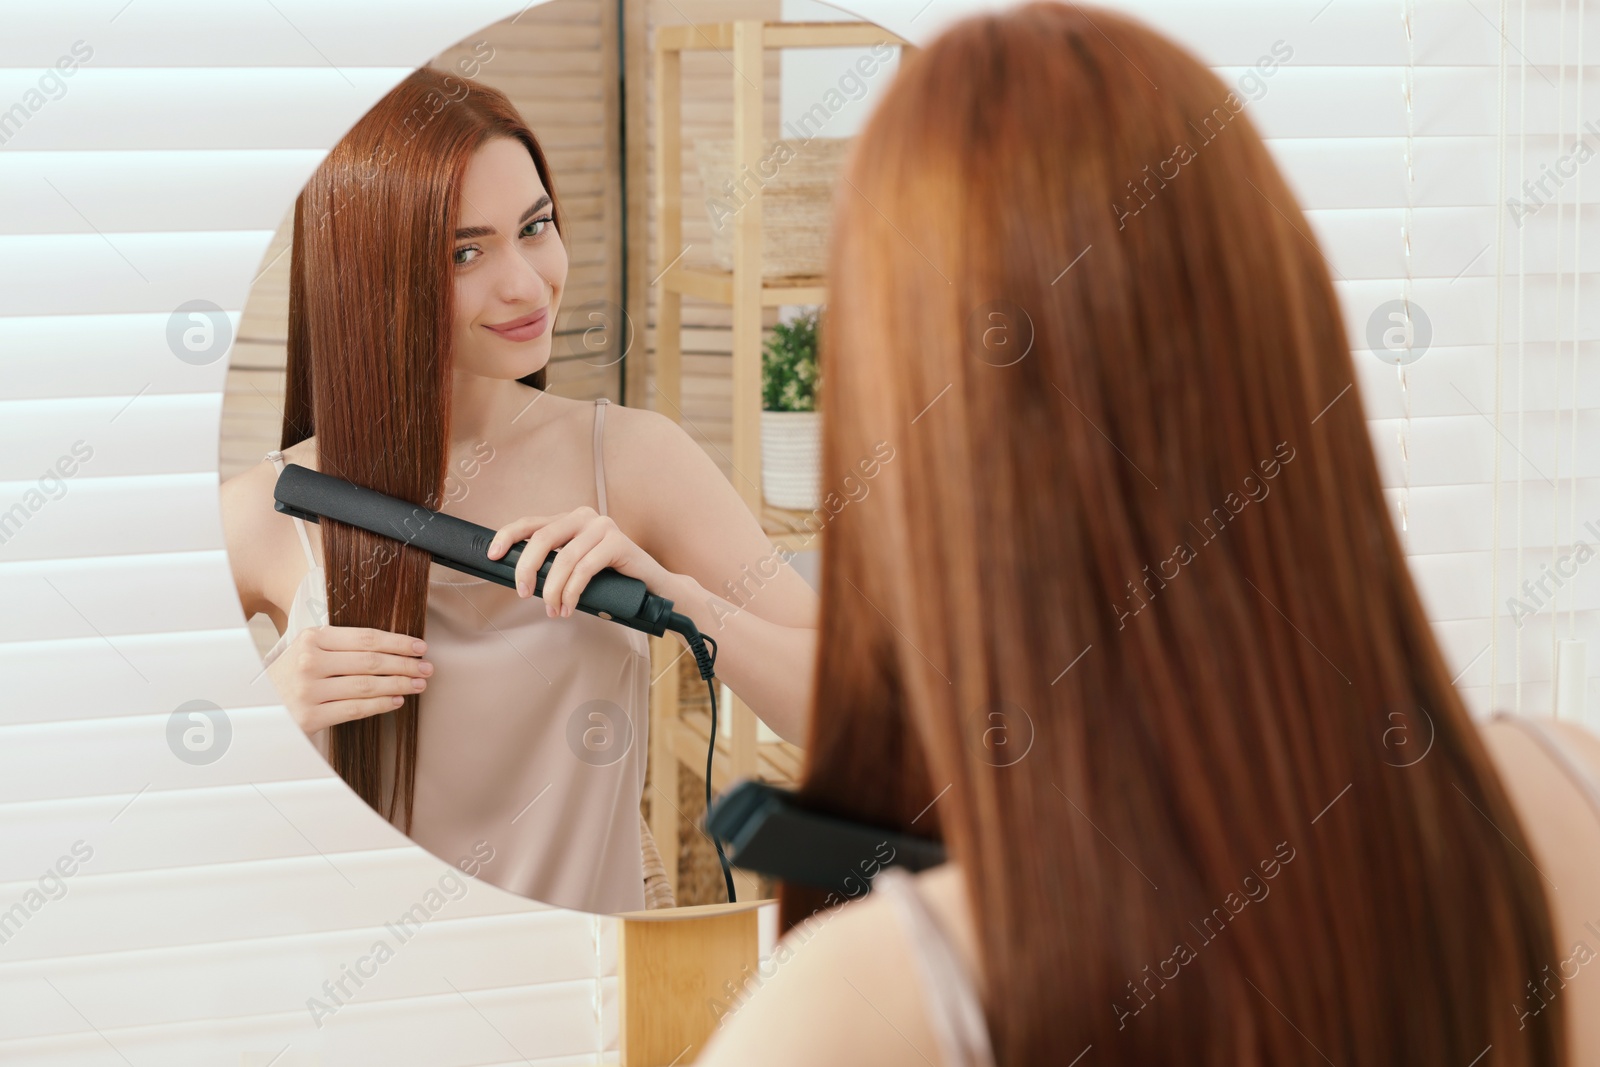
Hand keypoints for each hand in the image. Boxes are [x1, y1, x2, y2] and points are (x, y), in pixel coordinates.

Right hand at [267, 625, 432, 734]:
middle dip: (404, 664)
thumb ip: (339, 644)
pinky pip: (354, 709)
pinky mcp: (309, 716)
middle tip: (427, 668)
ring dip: (399, 685)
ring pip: (366, 685)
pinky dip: (380, 704)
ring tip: (418, 685)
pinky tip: (396, 701)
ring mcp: (308, 690)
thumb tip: (390, 646)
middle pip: (370, 661)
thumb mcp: (306, 650)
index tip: (420, 647)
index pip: (366, 637)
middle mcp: (309, 661)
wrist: (253, 705)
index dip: (398, 642)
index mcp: (311, 638)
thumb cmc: (289, 675)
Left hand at [486, 506, 669, 617]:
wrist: (652, 588)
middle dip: (527, 569)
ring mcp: (602, 526)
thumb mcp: (575, 569)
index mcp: (569, 520)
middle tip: (524, 594)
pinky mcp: (618, 542)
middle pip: (542, 538)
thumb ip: (553, 565)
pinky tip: (569, 606)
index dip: (507, 537)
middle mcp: (584, 517)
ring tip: (554, 610)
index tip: (492, 556)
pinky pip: (585, 568)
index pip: (530, 522)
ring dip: (553, 590)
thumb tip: (521, 579)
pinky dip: (572, 591)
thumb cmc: (610, 580)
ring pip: (564, 558)